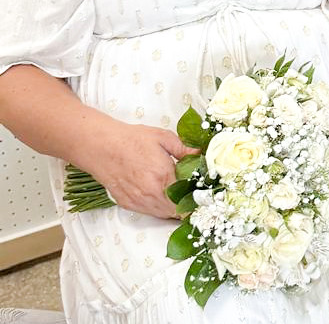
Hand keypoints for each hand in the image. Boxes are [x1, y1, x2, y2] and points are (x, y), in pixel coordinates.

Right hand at [78, 122, 198, 218]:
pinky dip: (159, 207)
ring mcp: (138, 201)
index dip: (197, 197)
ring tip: (179, 194)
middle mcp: (151, 194)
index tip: (202, 192)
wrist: (102, 146)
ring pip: (164, 214)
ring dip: (174, 208)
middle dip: (187, 204)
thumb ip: (185, 149)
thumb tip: (201, 155)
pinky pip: (150, 212)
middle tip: (192, 193)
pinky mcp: (128, 204)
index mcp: (163, 177)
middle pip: (178, 211)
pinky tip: (161, 194)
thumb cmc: (132, 140)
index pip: (187, 198)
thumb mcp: (164, 138)